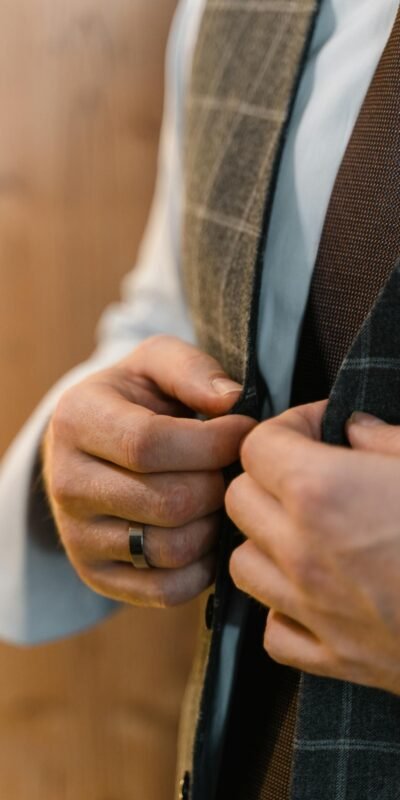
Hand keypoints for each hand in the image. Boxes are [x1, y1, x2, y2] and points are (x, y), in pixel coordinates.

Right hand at [43, 335, 254, 606]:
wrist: (96, 447)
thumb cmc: (136, 400)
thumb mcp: (156, 364)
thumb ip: (191, 370)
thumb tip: (231, 402)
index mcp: (76, 420)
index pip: (149, 444)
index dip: (212, 441)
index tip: (246, 430)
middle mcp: (66, 483)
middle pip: (167, 502)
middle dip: (219, 484)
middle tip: (235, 469)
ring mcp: (77, 536)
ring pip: (170, 550)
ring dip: (214, 525)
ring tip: (221, 497)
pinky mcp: (97, 575)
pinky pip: (166, 590)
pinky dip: (202, 567)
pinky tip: (207, 531)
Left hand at [226, 401, 399, 694]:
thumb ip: (386, 439)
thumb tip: (358, 430)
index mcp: (322, 493)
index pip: (257, 445)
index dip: (288, 426)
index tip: (321, 429)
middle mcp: (301, 552)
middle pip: (239, 499)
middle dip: (268, 477)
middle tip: (311, 472)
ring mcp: (313, 610)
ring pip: (241, 563)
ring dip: (265, 540)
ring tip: (306, 531)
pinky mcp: (335, 658)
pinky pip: (275, 630)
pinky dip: (284, 608)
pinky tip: (317, 592)